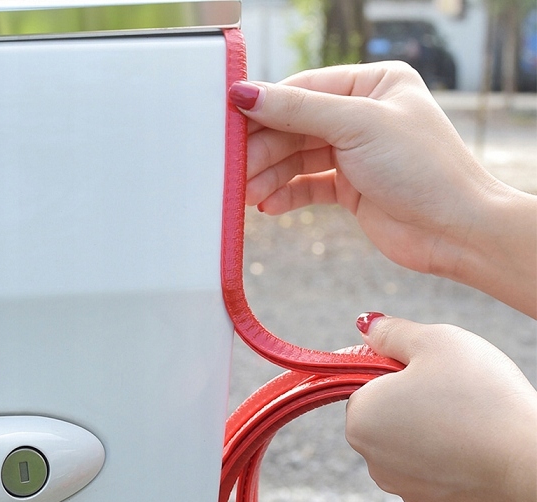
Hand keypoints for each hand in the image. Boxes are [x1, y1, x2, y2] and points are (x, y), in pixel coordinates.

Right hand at [229, 63, 536, 316]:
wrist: (455, 231)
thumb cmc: (424, 169)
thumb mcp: (358, 126)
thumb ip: (299, 110)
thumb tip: (247, 94)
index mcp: (373, 85)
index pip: (305, 89)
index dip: (267, 106)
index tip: (231, 121)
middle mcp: (363, 117)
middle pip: (297, 126)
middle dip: (265, 149)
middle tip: (234, 168)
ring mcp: (356, 154)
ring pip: (299, 158)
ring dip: (271, 175)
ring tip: (245, 193)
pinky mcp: (351, 188)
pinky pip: (309, 185)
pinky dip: (288, 194)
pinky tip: (269, 205)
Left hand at [346, 313, 536, 501]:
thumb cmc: (481, 398)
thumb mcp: (433, 341)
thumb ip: (391, 332)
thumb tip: (364, 324)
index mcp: (361, 420)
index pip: (366, 386)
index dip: (397, 372)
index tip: (428, 370)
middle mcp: (375, 463)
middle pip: (390, 419)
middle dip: (415, 403)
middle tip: (454, 394)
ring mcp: (409, 494)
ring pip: (416, 450)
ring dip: (435, 435)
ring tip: (472, 423)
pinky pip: (444, 479)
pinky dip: (459, 465)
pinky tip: (482, 453)